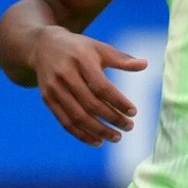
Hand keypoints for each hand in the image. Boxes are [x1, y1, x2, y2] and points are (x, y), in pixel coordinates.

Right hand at [31, 27, 145, 146]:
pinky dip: (81, 134)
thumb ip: (121, 59)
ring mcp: (54, 89)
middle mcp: (65, 75)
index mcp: (81, 61)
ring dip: (97, 130)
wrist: (43, 46)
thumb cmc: (79, 48)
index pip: (101, 87)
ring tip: (116, 137)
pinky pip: (64, 121)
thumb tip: (145, 64)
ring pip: (76, 116)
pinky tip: (97, 141)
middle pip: (90, 104)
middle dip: (111, 118)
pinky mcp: (47, 99)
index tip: (133, 112)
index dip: (118, 101)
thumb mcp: (100, 48)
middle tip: (129, 127)